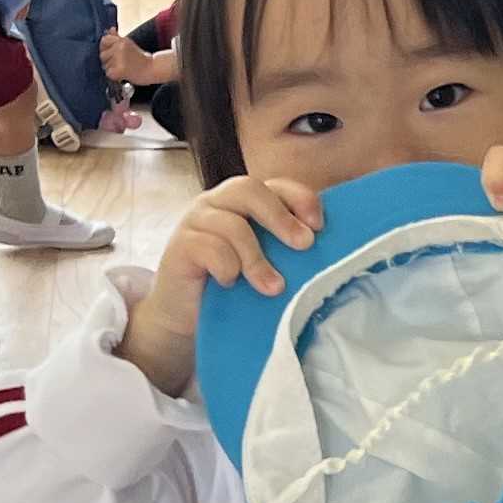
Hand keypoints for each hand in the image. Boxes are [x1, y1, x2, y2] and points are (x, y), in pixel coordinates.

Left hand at [102, 31, 177, 87]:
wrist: (153, 68)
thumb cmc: (141, 58)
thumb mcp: (130, 44)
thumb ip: (118, 37)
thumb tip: (110, 29)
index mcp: (122, 40)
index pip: (104, 40)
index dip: (104, 48)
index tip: (110, 53)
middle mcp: (120, 47)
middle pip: (102, 55)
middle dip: (108, 61)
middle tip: (119, 63)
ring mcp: (120, 58)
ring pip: (105, 66)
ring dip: (112, 69)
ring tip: (123, 68)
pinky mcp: (120, 69)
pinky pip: (109, 73)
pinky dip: (115, 76)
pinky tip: (123, 74)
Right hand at [119, 174, 320, 391]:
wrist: (186, 317)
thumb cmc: (232, 289)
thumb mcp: (264, 264)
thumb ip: (285, 249)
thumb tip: (322, 250)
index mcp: (244, 201)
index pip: (274, 185)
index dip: (299, 198)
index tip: (319, 225)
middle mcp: (219, 203)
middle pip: (249, 190)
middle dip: (280, 217)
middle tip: (304, 245)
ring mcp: (196, 221)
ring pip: (232, 224)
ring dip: (257, 258)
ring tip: (273, 288)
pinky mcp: (180, 245)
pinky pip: (209, 247)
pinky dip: (226, 267)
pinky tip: (230, 284)